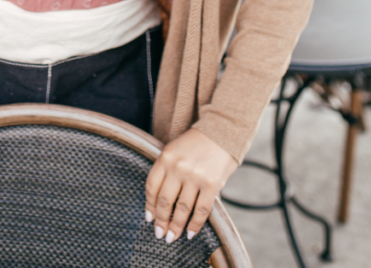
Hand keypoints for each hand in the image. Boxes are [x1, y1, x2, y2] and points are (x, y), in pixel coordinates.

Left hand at [145, 128, 236, 243]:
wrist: (222, 132)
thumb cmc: (196, 144)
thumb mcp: (175, 150)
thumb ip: (166, 170)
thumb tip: (158, 202)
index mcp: (166, 157)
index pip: (152, 186)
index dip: (149, 206)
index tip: (149, 218)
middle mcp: (178, 167)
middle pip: (165, 200)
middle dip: (160, 221)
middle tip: (159, 234)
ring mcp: (195, 176)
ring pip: (182, 209)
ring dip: (176, 226)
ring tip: (171, 237)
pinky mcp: (211, 184)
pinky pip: (201, 210)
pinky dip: (195, 225)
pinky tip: (190, 233)